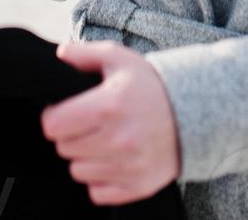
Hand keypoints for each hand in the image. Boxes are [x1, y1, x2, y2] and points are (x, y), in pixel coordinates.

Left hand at [41, 40, 181, 206]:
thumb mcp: (118, 59)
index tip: (65, 111)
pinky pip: (96, 192)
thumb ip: (84, 54)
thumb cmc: (150, 84)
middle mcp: (118, 140)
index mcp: (109, 106)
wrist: (194, 112)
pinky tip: (114, 157)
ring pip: (78, 171)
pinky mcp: (137, 187)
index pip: (54, 126)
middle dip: (71, 134)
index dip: (54, 116)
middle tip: (89, 122)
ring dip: (85, 156)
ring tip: (104, 138)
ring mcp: (129, 167)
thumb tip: (59, 56)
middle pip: (64, 149)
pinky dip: (100, 177)